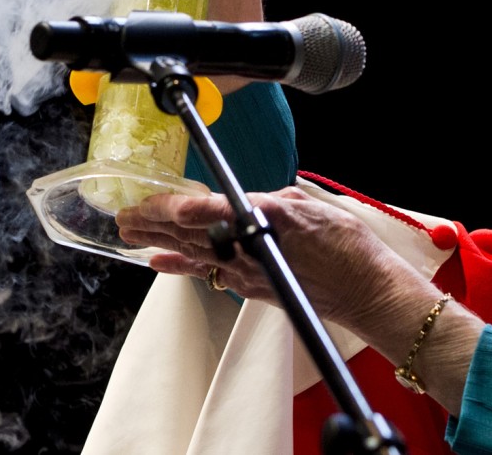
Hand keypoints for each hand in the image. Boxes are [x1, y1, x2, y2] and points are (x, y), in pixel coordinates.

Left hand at [116, 184, 415, 330]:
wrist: (365, 291)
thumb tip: (254, 200)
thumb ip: (276, 200)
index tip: (156, 203)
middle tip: (126, 214)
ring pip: (194, 251)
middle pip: (192, 233)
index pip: (212, 212)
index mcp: (264, 222)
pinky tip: (158, 262)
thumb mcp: (312, 207)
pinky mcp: (251, 286)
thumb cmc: (348, 248)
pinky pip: (207, 273)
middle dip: (155, 222)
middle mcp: (249, 250)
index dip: (180, 207)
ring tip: (131, 232)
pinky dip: (181, 266)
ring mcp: (247, 272)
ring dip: (159, 240)